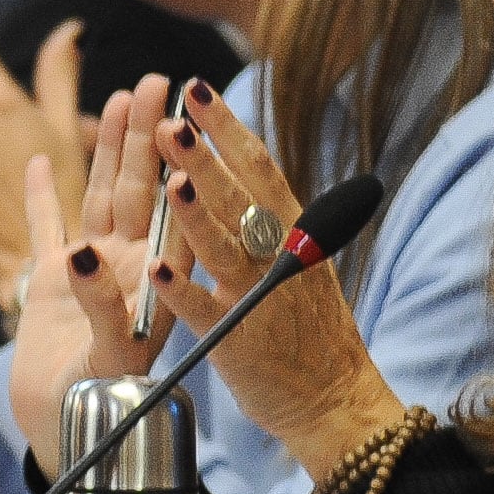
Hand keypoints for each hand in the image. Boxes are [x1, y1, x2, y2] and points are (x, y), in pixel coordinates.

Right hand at [14, 94, 163, 473]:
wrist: (69, 439)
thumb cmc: (101, 411)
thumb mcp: (110, 359)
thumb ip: (99, 304)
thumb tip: (82, 251)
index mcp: (155, 283)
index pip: (174, 209)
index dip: (179, 159)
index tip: (186, 112)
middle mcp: (129, 268)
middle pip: (142, 189)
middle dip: (149, 135)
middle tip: (159, 81)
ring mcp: (91, 272)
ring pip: (102, 197)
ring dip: (108, 149)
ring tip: (118, 99)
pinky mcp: (52, 285)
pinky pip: (46, 228)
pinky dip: (42, 195)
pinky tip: (35, 160)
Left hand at [138, 81, 407, 481]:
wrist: (335, 403)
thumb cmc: (309, 329)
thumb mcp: (300, 260)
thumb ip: (272, 216)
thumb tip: (245, 159)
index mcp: (292, 235)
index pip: (260, 170)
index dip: (228, 129)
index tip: (196, 90)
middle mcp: (280, 259)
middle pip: (241, 199)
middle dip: (206, 157)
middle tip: (171, 116)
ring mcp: (261, 299)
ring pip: (226, 248)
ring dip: (198, 213)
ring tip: (171, 178)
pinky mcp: (239, 342)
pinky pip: (208, 313)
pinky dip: (184, 292)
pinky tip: (157, 273)